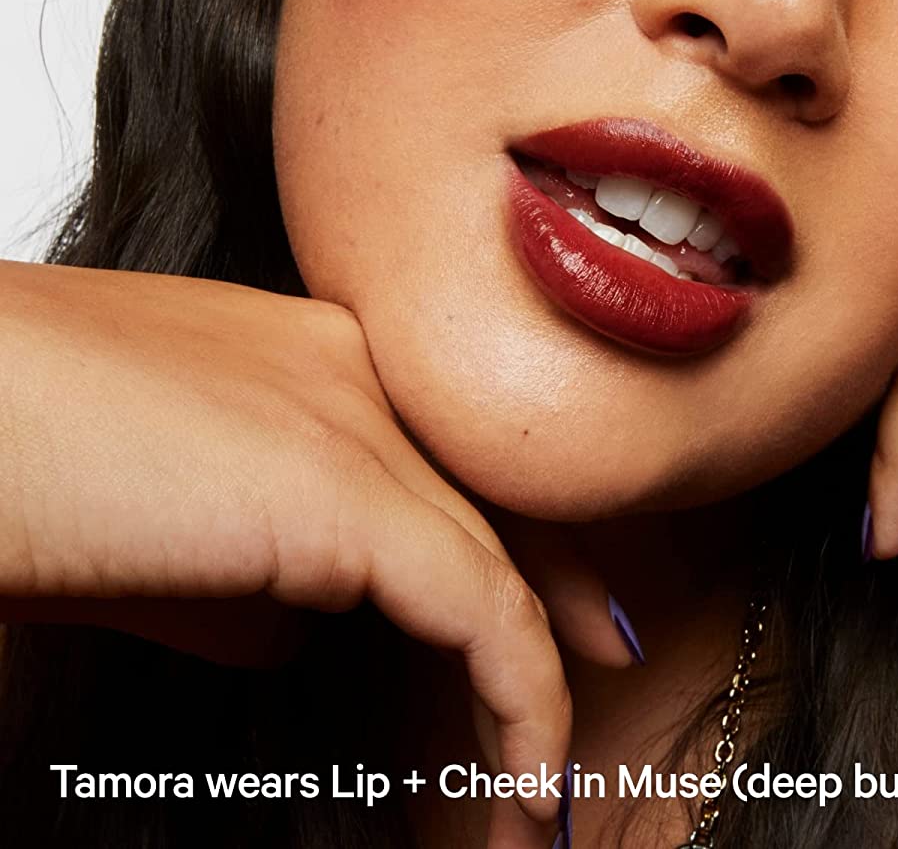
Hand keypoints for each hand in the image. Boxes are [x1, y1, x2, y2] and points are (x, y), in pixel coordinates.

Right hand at [0, 261, 625, 847]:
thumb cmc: (17, 461)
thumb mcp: (152, 521)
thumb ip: (240, 565)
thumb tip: (293, 625)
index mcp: (313, 354)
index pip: (451, 452)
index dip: (512, 532)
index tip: (556, 608)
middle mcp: (353, 369)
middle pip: (496, 493)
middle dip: (557, 589)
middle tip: (602, 659)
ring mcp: (356, 419)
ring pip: (495, 555)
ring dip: (529, 678)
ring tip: (542, 781)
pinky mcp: (347, 489)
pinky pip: (478, 608)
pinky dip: (517, 703)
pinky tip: (523, 778)